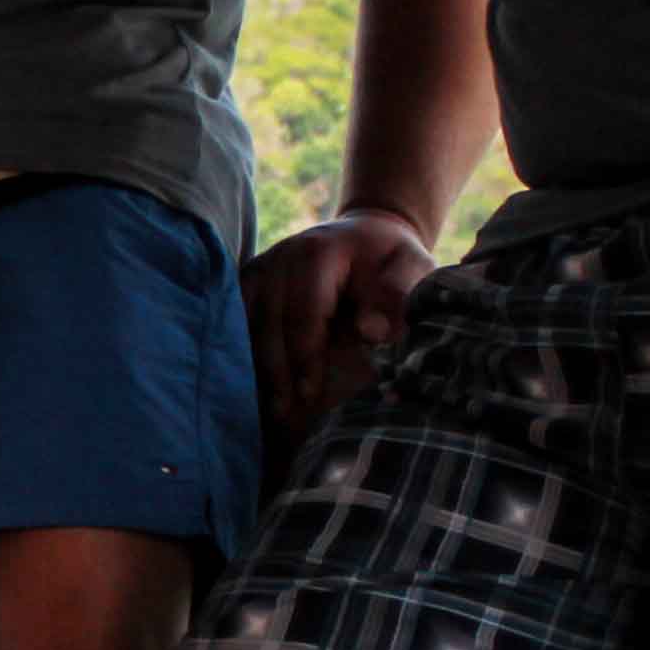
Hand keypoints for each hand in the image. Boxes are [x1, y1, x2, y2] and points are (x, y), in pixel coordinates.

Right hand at [246, 211, 435, 439]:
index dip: (305, 355)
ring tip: (267, 408)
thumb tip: (372, 332)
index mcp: (320, 252)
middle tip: (283, 415)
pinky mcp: (252, 279)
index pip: (304, 311)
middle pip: (267, 320)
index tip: (310, 394)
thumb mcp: (412, 269)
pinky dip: (245, 351)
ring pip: (245, 321)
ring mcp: (262, 266)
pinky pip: (237, 318)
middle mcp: (282, 255)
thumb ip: (398, 297)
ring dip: (255, 365)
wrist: (367, 234)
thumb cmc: (392, 262)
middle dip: (275, 370)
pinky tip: (254, 385)